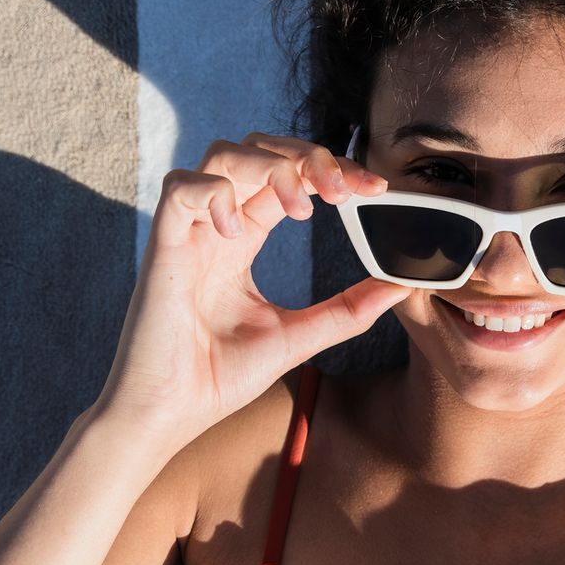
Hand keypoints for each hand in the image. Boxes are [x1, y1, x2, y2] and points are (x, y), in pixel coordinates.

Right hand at [89, 131, 409, 444]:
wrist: (168, 415)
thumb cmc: (219, 377)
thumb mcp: (298, 337)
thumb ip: (347, 310)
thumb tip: (402, 286)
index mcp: (244, 239)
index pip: (289, 178)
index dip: (331, 171)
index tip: (372, 190)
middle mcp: (217, 226)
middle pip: (259, 149)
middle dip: (307, 155)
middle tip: (343, 189)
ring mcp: (189, 232)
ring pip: (222, 155)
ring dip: (270, 166)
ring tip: (301, 207)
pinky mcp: (162, 245)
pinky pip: (180, 187)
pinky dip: (215, 194)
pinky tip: (237, 230)